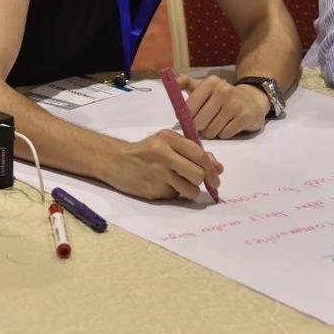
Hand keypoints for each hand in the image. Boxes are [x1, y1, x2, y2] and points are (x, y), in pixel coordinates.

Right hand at [106, 129, 222, 199]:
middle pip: (198, 173)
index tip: (216, 176)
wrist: (115, 160)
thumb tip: (218, 168)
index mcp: (169, 138)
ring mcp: (157, 173)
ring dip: (190, 190)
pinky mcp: (152, 189)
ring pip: (191, 189)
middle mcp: (163, 153)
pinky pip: (175, 196)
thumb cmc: (145, 152)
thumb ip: (192, 152)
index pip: (200, 154)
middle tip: (200, 183)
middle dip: (203, 181)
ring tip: (180, 184)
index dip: (212, 168)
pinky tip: (163, 186)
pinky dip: (174, 193)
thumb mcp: (167, 144)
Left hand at [177, 74, 269, 138]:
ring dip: (212, 131)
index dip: (187, 117)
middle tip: (207, 121)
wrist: (252, 101)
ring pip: (211, 131)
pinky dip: (225, 134)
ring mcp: (235, 104)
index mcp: (210, 82)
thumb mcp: (205, 87)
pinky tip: (230, 125)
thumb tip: (175, 80)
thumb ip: (187, 83)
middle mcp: (223, 90)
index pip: (188, 108)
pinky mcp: (245, 117)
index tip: (192, 117)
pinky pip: (224, 135)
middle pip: (199, 122)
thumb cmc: (222, 96)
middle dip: (201, 127)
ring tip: (219, 122)